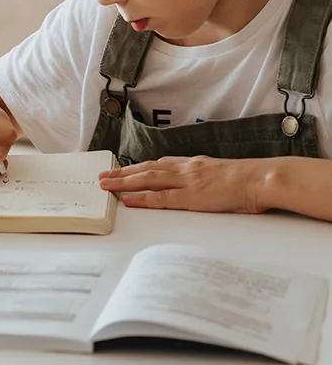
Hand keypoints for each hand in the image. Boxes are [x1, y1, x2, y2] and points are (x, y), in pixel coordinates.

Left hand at [98, 155, 269, 213]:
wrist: (261, 179)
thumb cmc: (249, 179)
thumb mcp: (224, 173)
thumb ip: (208, 176)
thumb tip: (204, 183)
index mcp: (193, 164)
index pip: (160, 165)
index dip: (139, 168)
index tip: (124, 169)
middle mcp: (185, 169)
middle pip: (146, 169)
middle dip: (123, 173)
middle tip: (102, 175)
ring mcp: (186, 182)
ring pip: (147, 180)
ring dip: (123, 182)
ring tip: (105, 185)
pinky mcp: (190, 197)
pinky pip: (160, 198)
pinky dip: (141, 199)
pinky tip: (127, 200)